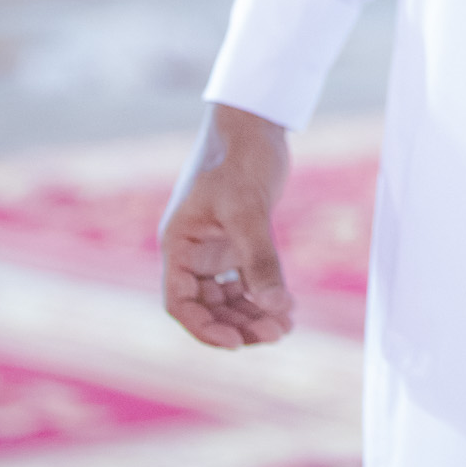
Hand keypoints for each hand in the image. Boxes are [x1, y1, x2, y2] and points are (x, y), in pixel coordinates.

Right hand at [160, 103, 292, 348]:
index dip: (203, 328)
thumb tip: (275, 308)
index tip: (236, 342)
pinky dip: (263, 294)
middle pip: (207, 306)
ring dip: (253, 314)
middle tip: (275, 333)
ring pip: (227, 297)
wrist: (255, 123)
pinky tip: (287, 306)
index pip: (179, 302)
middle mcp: (192, 251)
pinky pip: (245, 280)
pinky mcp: (237, 240)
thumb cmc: (241, 158)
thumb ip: (260, 260)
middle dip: (238, 324)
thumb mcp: (248, 210)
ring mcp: (214, 247)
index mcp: (178, 244)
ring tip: (286, 325)